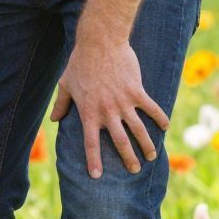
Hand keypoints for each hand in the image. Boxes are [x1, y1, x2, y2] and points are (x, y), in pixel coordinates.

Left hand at [51, 34, 168, 179]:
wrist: (100, 42)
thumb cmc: (80, 62)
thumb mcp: (66, 83)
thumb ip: (62, 104)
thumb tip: (54, 119)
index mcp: (89, 112)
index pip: (90, 143)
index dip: (93, 160)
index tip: (96, 176)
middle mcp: (107, 111)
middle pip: (119, 142)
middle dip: (128, 159)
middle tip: (133, 170)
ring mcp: (123, 102)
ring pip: (138, 130)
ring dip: (146, 145)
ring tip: (151, 156)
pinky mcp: (137, 91)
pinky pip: (151, 108)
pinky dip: (160, 118)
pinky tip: (165, 127)